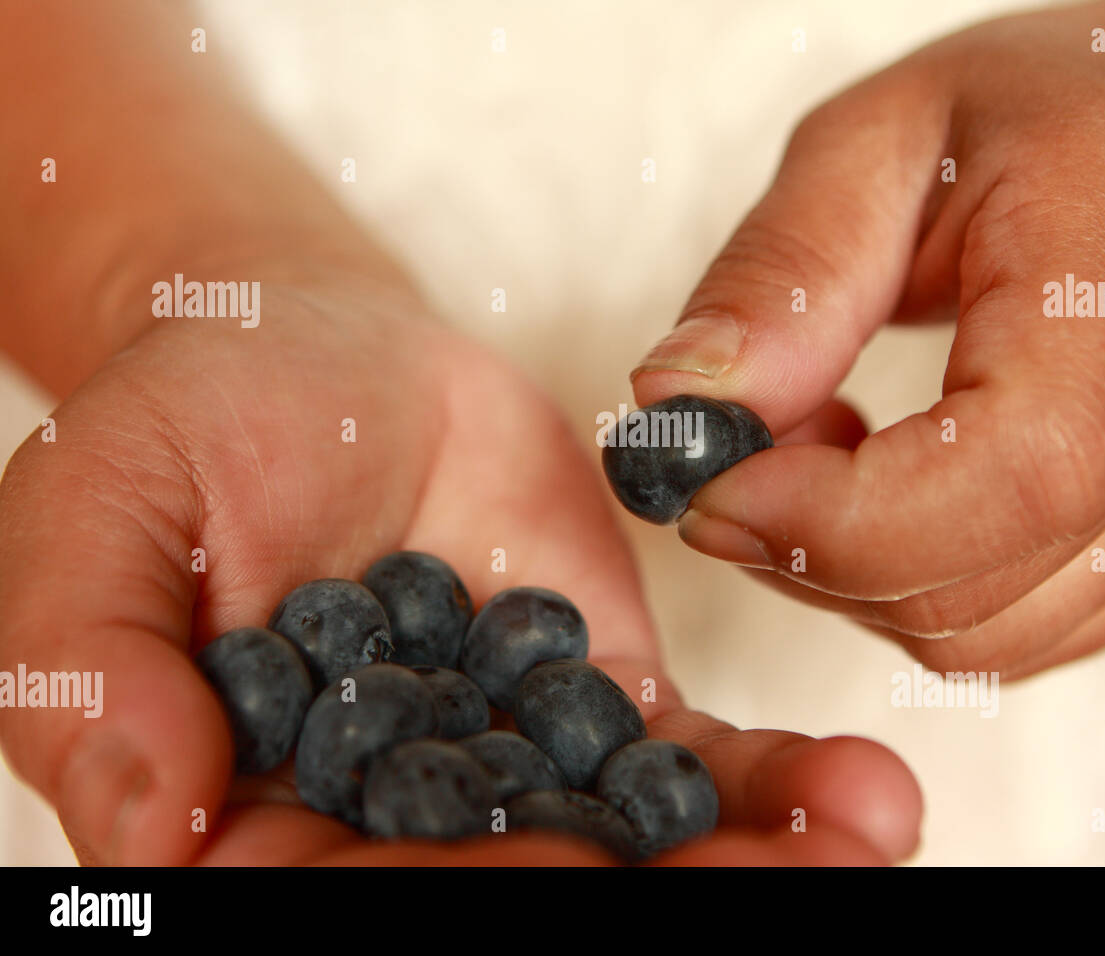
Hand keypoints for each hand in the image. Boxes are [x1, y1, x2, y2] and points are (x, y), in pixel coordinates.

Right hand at [0, 281, 919, 864]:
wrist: (323, 351)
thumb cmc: (191, 425)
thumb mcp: (100, 514)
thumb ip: (92, 665)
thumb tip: (148, 827)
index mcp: (260, 809)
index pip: (340, 886)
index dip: (440, 891)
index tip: (563, 884)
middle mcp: (401, 809)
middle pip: (511, 882)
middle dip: (633, 896)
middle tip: (762, 891)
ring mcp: (516, 756)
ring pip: (624, 844)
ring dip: (739, 861)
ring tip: (854, 848)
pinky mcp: (601, 693)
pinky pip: (691, 759)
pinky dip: (771, 784)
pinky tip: (859, 794)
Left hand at [631, 0, 1104, 678]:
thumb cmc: (1025, 126)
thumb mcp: (871, 143)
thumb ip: (779, 278)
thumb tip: (681, 408)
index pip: (1022, 466)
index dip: (844, 521)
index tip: (718, 490)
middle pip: (982, 580)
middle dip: (810, 546)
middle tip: (750, 448)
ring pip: (984, 632)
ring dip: (854, 571)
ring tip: (830, 449)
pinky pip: (1017, 632)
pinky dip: (916, 585)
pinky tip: (900, 486)